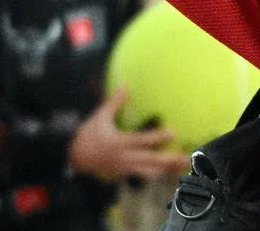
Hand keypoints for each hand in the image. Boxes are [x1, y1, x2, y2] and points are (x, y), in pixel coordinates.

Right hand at [69, 86, 189, 181]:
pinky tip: (170, 173)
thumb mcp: (100, 117)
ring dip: (166, 171)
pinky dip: (157, 175)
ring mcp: (125, 169)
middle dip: (168, 160)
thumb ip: (115, 102)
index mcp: (118, 143)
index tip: (173, 133)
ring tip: (182, 169)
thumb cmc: (88, 135)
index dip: (157, 138)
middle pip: (150, 161)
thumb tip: (124, 83)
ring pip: (149, 173)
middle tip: (185, 158)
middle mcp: (124, 158)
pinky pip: (144, 176)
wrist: (74, 159)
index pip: (141, 141)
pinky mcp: (125, 175)